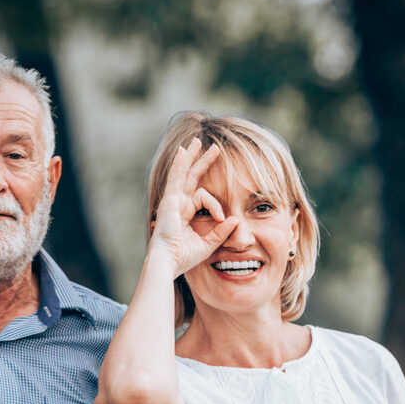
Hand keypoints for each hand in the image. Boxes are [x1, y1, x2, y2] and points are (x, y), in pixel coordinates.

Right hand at [149, 138, 237, 275]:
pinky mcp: (169, 200)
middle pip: (192, 177)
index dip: (216, 206)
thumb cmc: (183, 257)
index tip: (223, 219)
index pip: (203, 197)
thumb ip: (221, 232)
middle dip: (202, 161)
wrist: (168, 262)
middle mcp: (177, 203)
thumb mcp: (208, 244)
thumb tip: (236, 220)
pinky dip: (179, 164)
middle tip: (213, 148)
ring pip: (184, 173)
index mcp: (184, 213)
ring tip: (197, 141)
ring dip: (191, 156)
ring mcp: (172, 200)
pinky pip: (175, 178)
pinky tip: (184, 151)